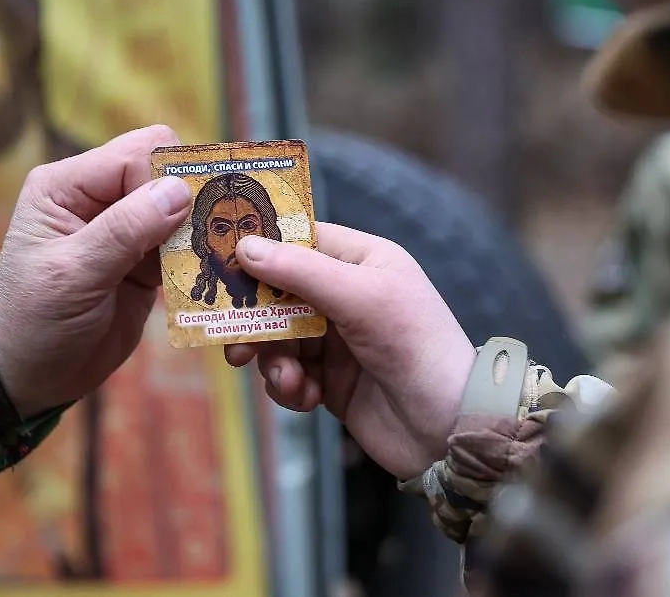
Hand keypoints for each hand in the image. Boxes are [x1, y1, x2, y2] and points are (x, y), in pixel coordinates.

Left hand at [0, 125, 191, 417]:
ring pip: (182, 205)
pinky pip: (184, 242)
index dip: (165, 179)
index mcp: (67, 185)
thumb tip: (178, 190)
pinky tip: (209, 273)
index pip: (135, 154)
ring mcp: (125, 227)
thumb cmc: (34, 322)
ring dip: (200, 229)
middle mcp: (97, 197)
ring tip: (216, 256)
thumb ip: (123, 231)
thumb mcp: (73, 276)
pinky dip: (199, 255)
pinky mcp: (145, 259)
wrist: (31, 376)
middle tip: (208, 235)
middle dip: (190, 198)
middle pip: (164, 170)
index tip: (184, 220)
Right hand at [225, 223, 475, 478]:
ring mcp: (335, 339)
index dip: (259, 249)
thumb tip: (245, 246)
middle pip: (276, 292)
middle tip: (234, 339)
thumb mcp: (361, 299)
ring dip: (272, 359)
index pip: (298, 240)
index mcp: (361, 260)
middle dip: (255, 317)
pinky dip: (288, 386)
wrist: (450, 429)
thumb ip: (301, 271)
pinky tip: (306, 398)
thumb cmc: (417, 348)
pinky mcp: (328, 380)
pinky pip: (287, 373)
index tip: (219, 261)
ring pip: (275, 337)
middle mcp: (345, 294)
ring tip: (288, 380)